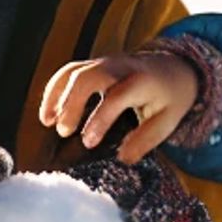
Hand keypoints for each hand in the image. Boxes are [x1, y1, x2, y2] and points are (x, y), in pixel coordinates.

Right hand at [41, 52, 200, 164]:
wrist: (173, 68)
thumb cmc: (169, 98)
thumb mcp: (167, 121)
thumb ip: (146, 140)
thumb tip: (123, 159)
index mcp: (142, 81)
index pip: (116, 97)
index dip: (99, 119)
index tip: (88, 142)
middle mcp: (120, 67)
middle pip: (88, 76)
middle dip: (71, 103)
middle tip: (64, 132)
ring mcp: (105, 62)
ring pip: (74, 71)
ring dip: (57, 94)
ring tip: (48, 122)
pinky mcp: (94, 64)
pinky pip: (69, 71)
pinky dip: (55, 89)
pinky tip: (48, 113)